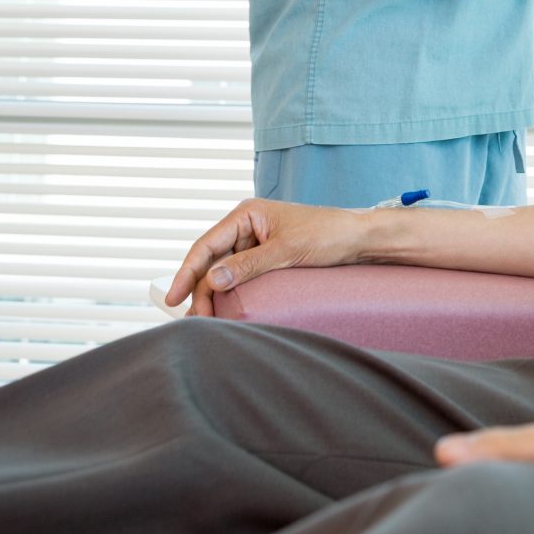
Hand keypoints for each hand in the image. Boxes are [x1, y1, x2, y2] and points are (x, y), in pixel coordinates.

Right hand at [165, 198, 370, 315]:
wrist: (359, 239)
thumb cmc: (327, 235)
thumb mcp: (286, 251)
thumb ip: (248, 265)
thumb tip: (212, 280)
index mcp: (246, 214)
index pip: (206, 245)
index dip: (186, 272)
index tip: (173, 297)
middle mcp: (246, 225)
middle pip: (211, 260)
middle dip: (200, 289)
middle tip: (197, 319)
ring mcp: (255, 241)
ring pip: (223, 270)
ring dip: (213, 294)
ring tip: (206, 320)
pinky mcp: (266, 256)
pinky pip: (240, 275)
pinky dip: (230, 292)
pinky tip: (224, 309)